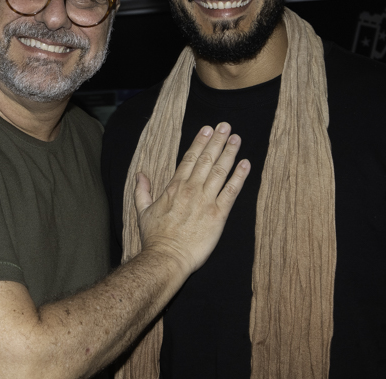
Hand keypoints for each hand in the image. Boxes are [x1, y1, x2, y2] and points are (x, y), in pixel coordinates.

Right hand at [134, 122, 248, 274]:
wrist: (166, 258)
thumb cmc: (154, 238)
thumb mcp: (142, 211)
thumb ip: (142, 191)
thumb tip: (140, 175)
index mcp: (174, 187)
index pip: (189, 158)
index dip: (200, 142)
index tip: (208, 129)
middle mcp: (191, 189)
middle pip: (206, 159)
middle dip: (217, 141)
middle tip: (226, 126)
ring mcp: (206, 201)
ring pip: (220, 171)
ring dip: (229, 153)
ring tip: (236, 138)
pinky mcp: (218, 215)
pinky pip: (231, 191)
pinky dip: (239, 177)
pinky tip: (245, 164)